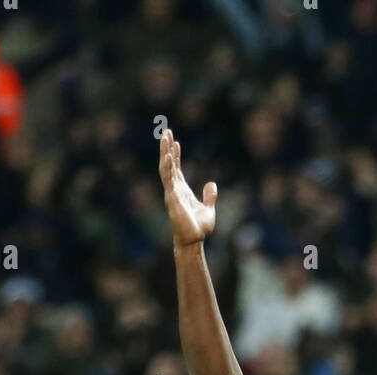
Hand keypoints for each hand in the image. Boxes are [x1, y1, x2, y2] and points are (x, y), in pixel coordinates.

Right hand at [159, 127, 216, 246]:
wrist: (194, 240)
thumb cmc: (199, 228)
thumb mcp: (209, 209)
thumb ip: (210, 196)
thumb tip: (211, 184)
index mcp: (182, 190)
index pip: (176, 168)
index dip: (175, 154)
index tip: (175, 141)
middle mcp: (175, 189)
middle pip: (168, 164)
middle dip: (167, 148)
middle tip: (166, 131)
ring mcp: (172, 193)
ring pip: (166, 168)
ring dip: (165, 153)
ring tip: (165, 138)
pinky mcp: (172, 198)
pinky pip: (168, 180)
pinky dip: (168, 168)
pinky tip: (168, 157)